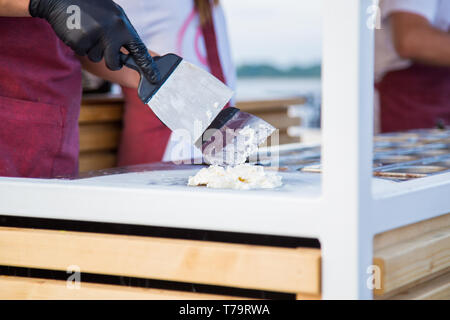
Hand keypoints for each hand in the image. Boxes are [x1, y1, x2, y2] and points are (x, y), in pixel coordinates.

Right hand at [29, 0, 158, 80]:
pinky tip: (77, 30)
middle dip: (110, 62)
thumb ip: (123, 33)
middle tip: (104, 48)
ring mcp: (95, 36)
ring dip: (92, 49)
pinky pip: (83, 53)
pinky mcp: (80, 41)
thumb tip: (134, 54)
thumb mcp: (113, 15)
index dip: (147, 66)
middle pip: (114, 63)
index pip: (139, 50)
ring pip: (97, 58)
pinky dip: (80, 45)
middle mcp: (112, 31)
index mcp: (123, 25)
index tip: (154, 78)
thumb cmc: (91, 6)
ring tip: (87, 30)